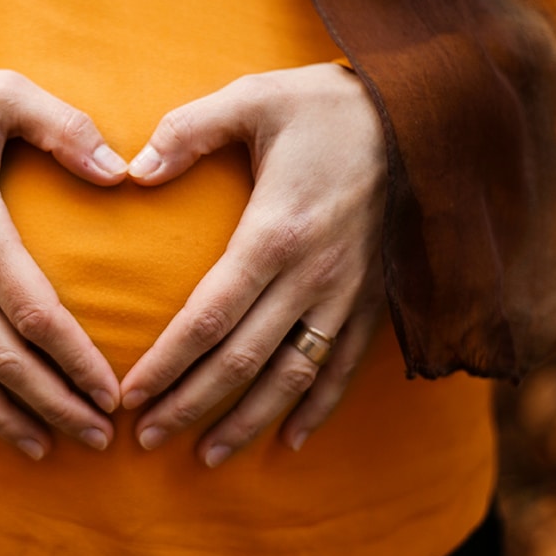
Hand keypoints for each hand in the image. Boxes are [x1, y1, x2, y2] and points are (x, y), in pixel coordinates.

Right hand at [0, 67, 127, 458]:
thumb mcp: (3, 92)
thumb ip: (67, 128)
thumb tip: (123, 173)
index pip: (34, 314)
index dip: (76, 361)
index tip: (113, 393)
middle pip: (1, 359)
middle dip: (54, 405)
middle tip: (99, 437)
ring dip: (3, 418)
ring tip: (47, 448)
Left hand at [118, 63, 387, 465]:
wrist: (425, 114)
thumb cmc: (327, 106)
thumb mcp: (252, 98)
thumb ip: (188, 131)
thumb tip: (133, 169)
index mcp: (275, 233)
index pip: (209, 318)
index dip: (167, 364)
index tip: (131, 396)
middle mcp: (312, 276)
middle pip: (243, 360)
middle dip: (191, 404)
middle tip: (146, 439)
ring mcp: (348, 294)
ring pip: (293, 376)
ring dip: (248, 420)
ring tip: (207, 456)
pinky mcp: (374, 299)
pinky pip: (344, 366)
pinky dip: (317, 408)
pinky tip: (290, 440)